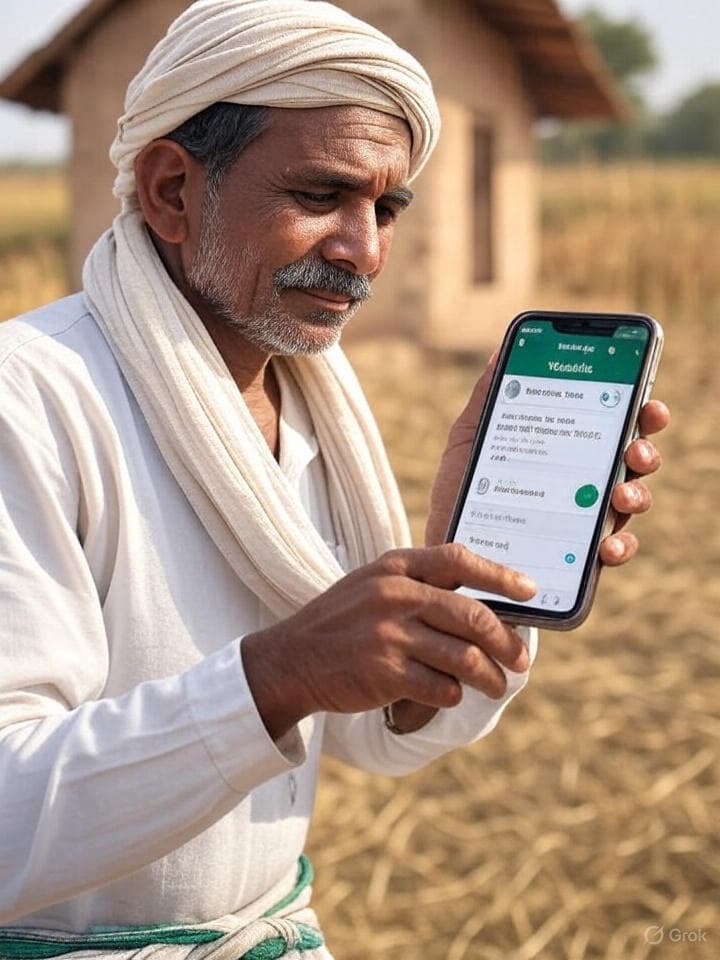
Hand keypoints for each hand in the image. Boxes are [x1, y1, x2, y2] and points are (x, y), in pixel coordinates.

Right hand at [241, 545, 536, 739]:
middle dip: (506, 642)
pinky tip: (450, 695)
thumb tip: (484, 602)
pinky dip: (453, 694)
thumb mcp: (374, 585)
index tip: (530, 592)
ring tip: (496, 685)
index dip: (500, 575)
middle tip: (520, 660)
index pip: (458, 560)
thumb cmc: (342, 621)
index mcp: (396, 567)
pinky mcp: (385, 672)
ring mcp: (389, 634)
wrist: (291, 659)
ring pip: (464, 657)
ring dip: (489, 677)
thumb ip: (419, 584)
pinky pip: (441, 687)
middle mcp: (395, 595)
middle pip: (472, 615)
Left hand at [425, 353, 670, 566]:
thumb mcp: (468, 442)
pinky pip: (614, 551)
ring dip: (637, 496)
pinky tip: (605, 544)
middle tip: (634, 451)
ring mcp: (585, 520)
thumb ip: (488, 400)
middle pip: (633, 460)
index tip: (647, 404)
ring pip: (631, 502)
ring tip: (619, 496)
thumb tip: (501, 352)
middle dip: (644, 451)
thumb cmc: (458, 495)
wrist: (441, 556)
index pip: (614, 424)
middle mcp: (584, 481)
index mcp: (566, 448)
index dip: (640, 412)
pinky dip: (618, 547)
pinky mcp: (578, 558)